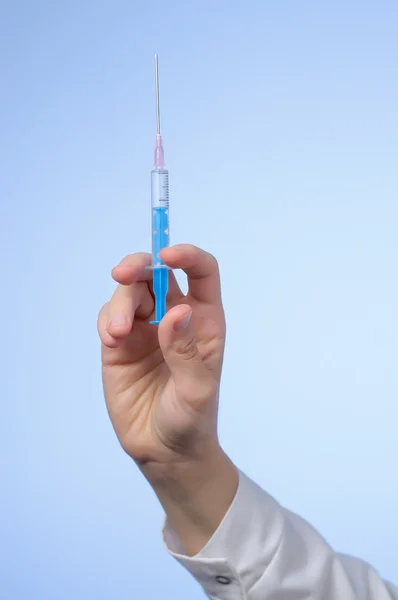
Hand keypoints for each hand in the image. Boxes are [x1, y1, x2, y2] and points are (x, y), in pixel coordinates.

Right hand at [98, 244, 225, 468]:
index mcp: (203, 320)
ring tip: (116, 335)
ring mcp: (145, 329)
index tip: (167, 255)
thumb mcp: (196, 390)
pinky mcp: (120, 343)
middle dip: (138, 265)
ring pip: (129, 292)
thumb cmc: (192, 420)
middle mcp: (174, 317)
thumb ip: (185, 351)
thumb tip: (177, 311)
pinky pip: (110, 316)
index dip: (186, 255)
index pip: (201, 272)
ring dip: (120, 303)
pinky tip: (112, 340)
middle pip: (156, 273)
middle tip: (122, 274)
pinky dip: (107, 320)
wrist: (163, 451)